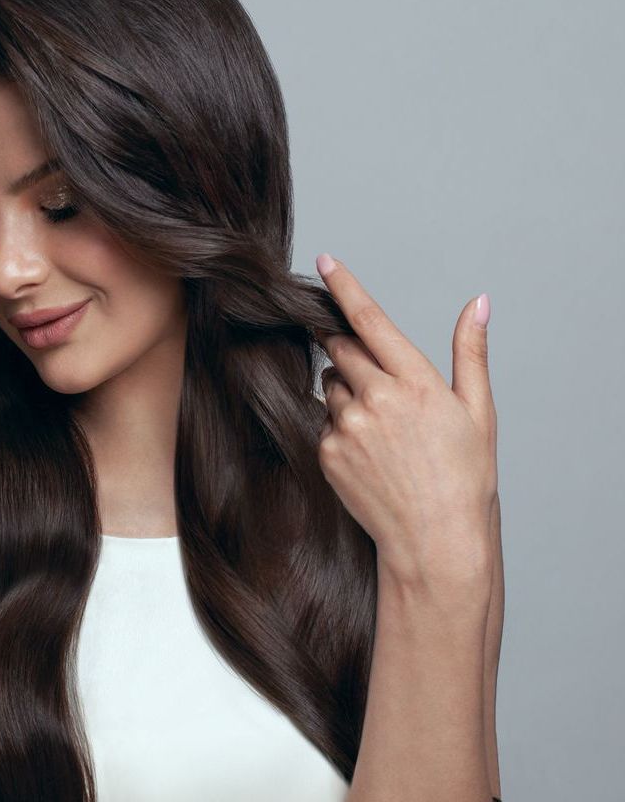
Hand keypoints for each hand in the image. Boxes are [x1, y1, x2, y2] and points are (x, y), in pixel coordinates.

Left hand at [311, 254, 497, 583]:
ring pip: (331, 387)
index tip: (323, 262)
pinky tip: (369, 453)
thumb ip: (470, 353)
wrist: (435, 540)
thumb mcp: (478, 411)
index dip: (343, 287)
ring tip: (382, 428)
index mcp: (415, 381)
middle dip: (349, 349)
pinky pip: (324, 423)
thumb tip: (477, 304)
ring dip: (346, 392)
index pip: (369, 320)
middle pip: (341, 349)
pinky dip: (340, 428)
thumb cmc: (464, 477)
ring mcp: (347, 427)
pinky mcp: (328, 454)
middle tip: (375, 377)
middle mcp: (376, 399)